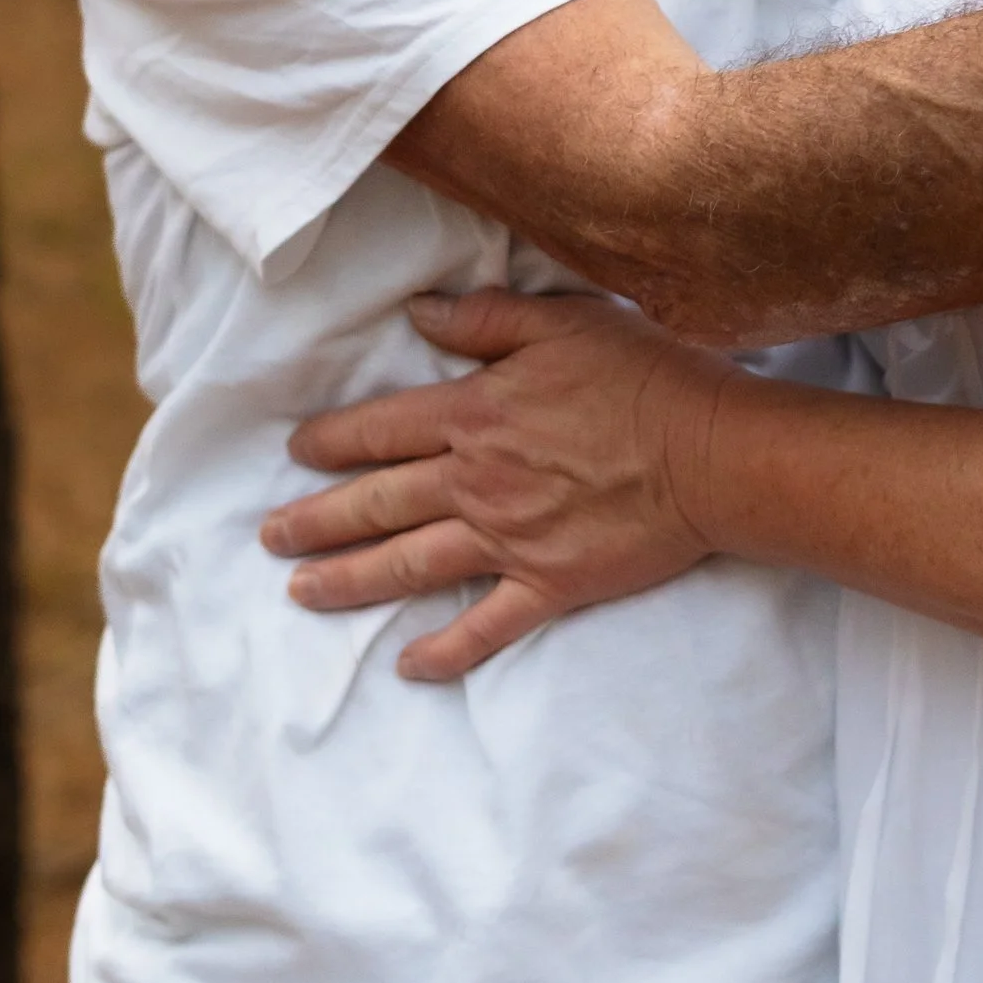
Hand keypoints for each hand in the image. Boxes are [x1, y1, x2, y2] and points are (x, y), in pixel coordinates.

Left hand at [261, 291, 729, 680]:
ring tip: (302, 593)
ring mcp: (509, 540)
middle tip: (271, 537)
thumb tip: (419, 315)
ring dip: (349, 582)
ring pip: (409, 566)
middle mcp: (478, 482)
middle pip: (377, 504)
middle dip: (316, 521)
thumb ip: (485, 319)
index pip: (383, 430)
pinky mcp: (549, 586)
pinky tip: (408, 667)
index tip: (297, 453)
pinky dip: (443, 653)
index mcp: (477, 415)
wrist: (711, 454)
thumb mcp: (565, 322)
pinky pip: (484, 628)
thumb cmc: (645, 378)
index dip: (333, 441)